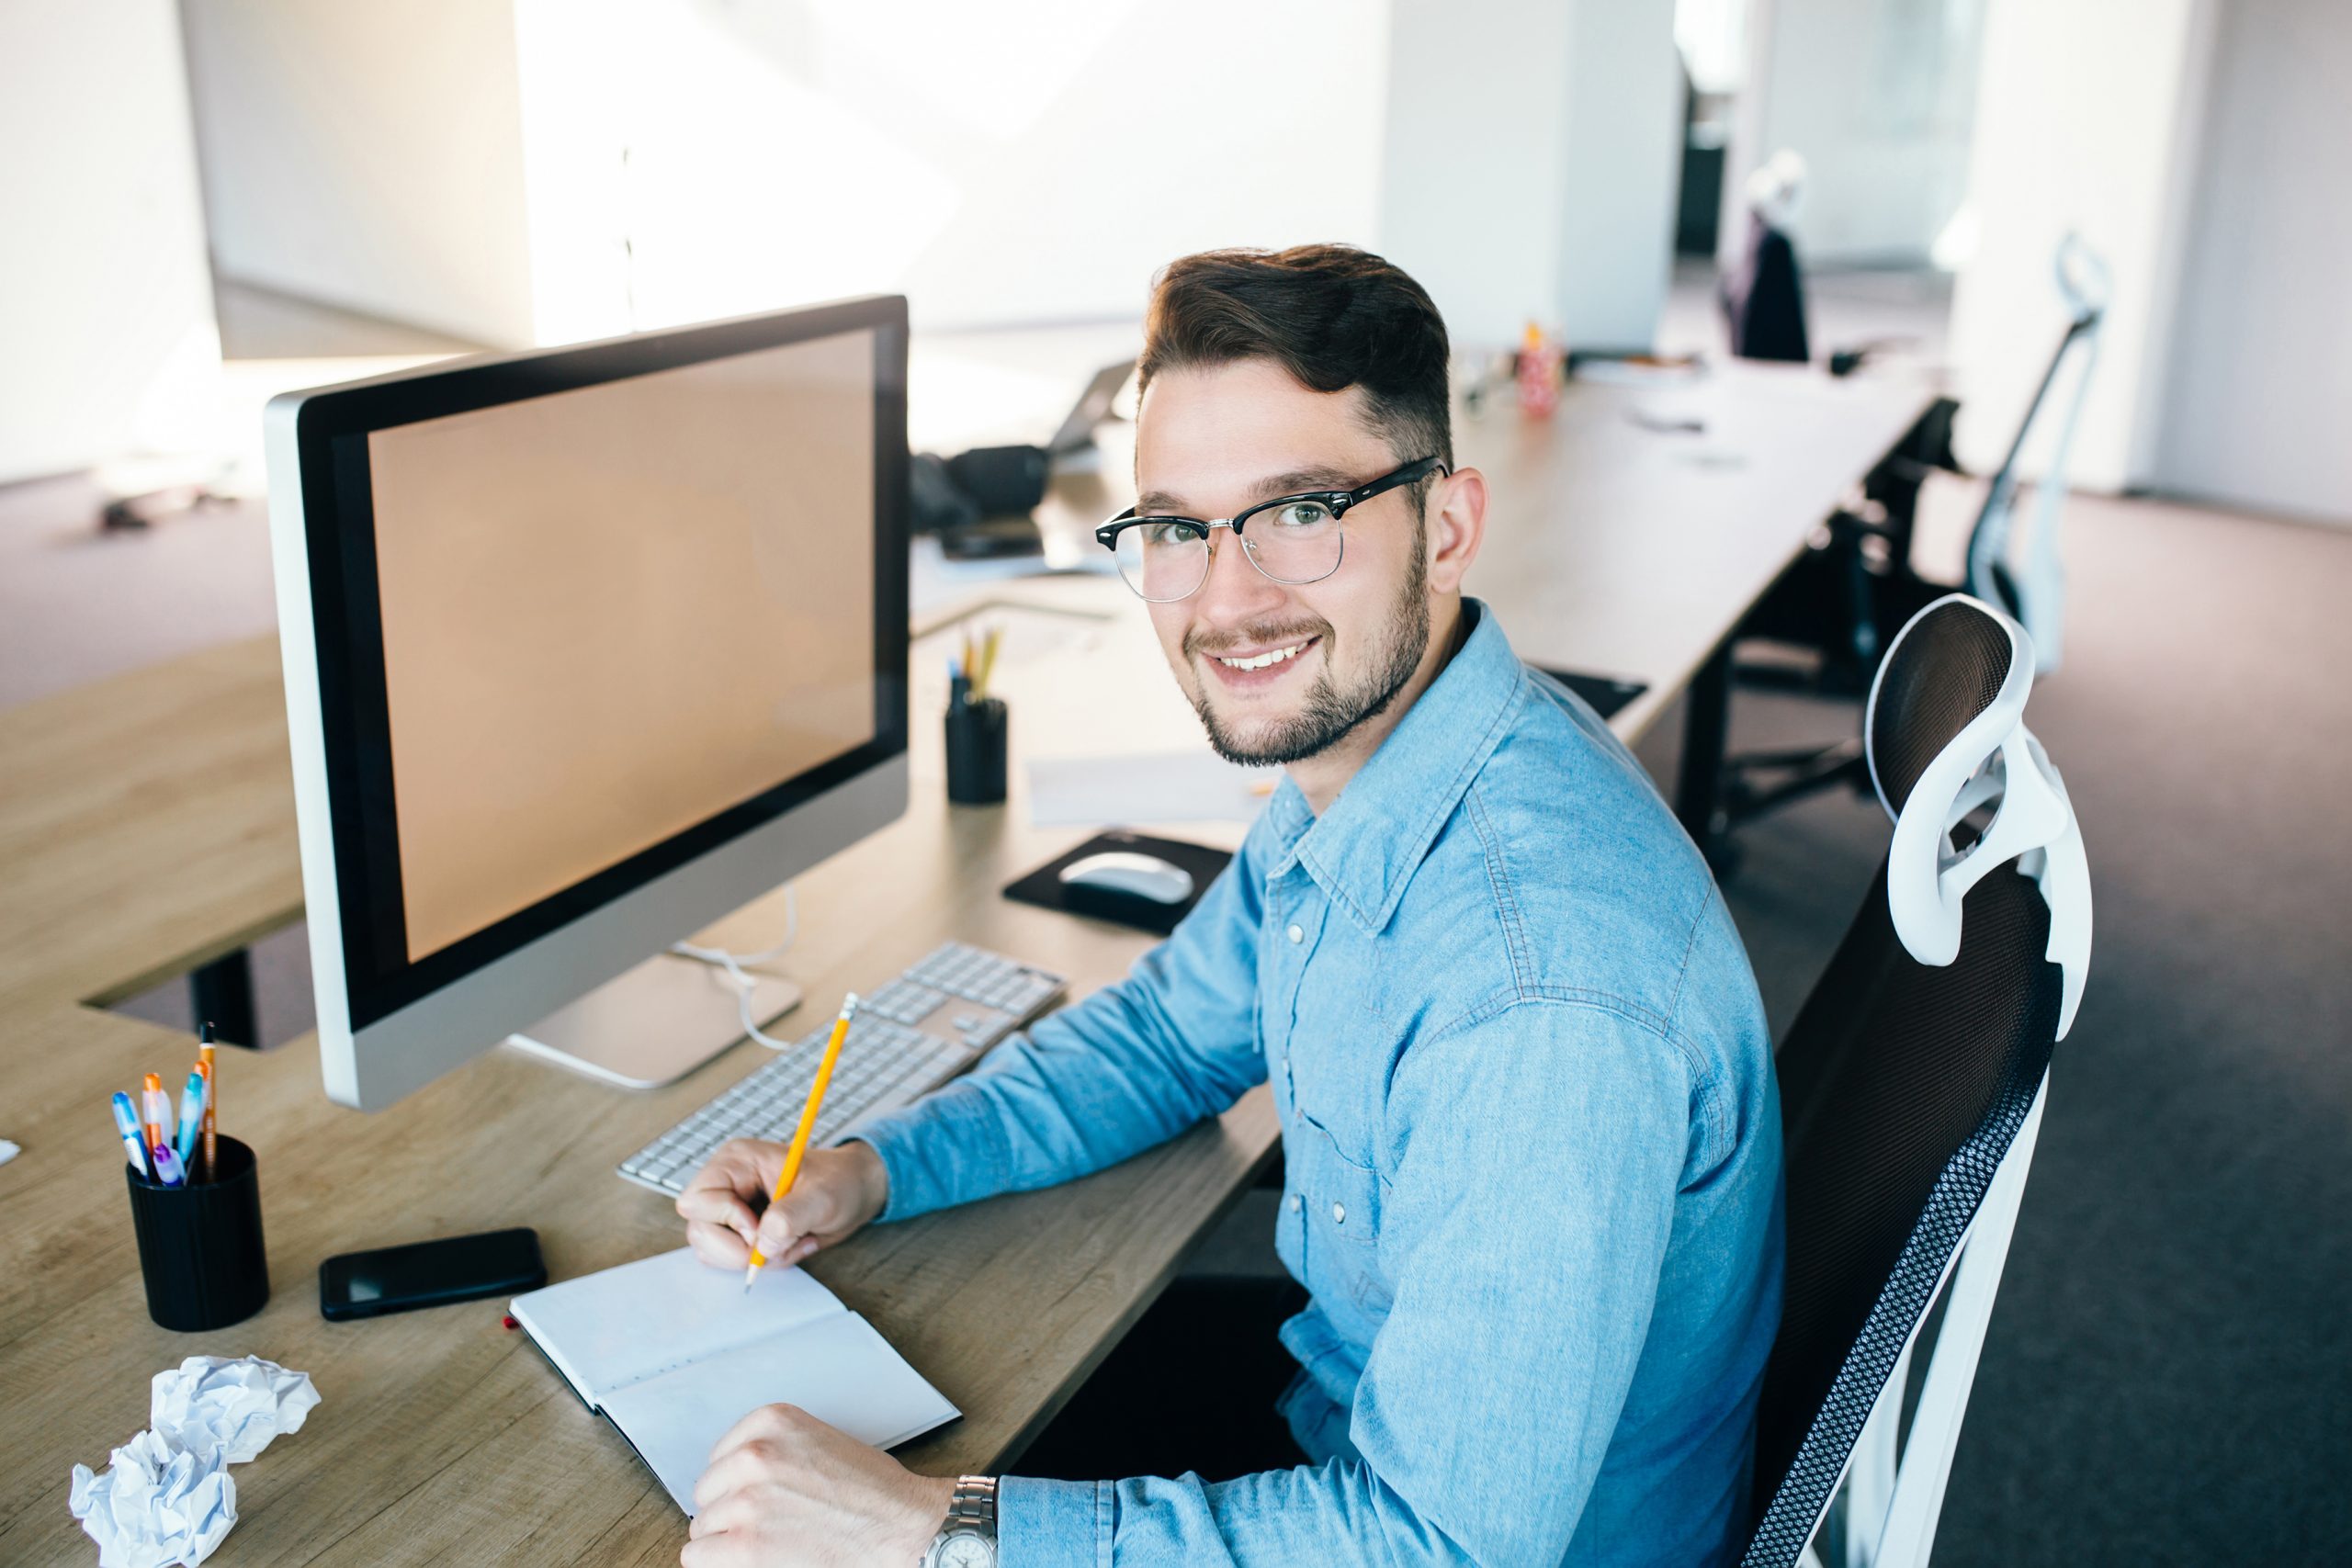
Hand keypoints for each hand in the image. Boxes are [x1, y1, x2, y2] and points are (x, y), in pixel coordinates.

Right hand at [676, 1139, 889, 1272]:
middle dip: (739, 1249)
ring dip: (754, 1259)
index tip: (760, 1227)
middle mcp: (726, 1185)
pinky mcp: (739, 1232)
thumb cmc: (840, 1181)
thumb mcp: (823, 1196)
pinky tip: (790, 1246)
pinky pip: (730, 1260)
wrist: (855, 1192)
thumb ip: (791, 1216)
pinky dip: (761, 1263)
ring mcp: (729, 1211)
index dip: (726, 1220)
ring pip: (710, 1250)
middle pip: (699, 1231)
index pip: (697, 1200)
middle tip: (779, 1244)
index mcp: (736, 1162)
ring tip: (791, 1243)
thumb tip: (762, 1244)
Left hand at [682, 1403, 950, 1567]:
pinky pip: (698, 1555)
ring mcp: (746, 1500)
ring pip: (703, 1526)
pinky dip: (719, 1563)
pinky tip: (751, 1560)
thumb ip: (772, 1450)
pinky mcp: (745, 1544)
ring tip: (772, 1541)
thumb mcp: (817, 1442)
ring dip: (728, 1538)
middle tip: (772, 1523)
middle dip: (731, 1509)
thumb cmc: (872, 1489)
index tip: (763, 1496)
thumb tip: (727, 1479)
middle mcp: (753, 1454)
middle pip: (708, 1492)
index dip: (739, 1483)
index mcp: (771, 1421)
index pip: (720, 1456)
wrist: (903, 1526)